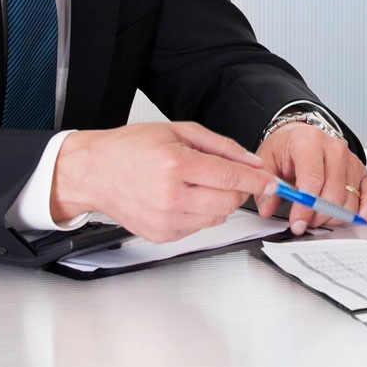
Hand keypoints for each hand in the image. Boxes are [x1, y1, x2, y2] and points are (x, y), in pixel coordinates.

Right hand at [51, 122, 277, 242]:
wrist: (94, 171)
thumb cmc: (133, 147)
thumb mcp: (180, 131)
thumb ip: (223, 146)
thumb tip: (253, 162)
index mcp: (176, 164)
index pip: (230, 177)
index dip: (257, 180)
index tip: (272, 181)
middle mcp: (169, 195)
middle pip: (228, 203)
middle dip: (241, 191)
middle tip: (235, 178)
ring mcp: (164, 219)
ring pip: (217, 218)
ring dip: (221, 202)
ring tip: (202, 184)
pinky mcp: (160, 235)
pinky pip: (198, 227)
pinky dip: (202, 213)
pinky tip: (186, 197)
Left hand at [255, 123, 366, 233]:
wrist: (302, 135)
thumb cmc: (287, 148)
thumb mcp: (266, 161)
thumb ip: (266, 185)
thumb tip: (268, 208)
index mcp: (310, 141)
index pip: (313, 180)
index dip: (305, 207)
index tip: (297, 223)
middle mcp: (335, 149)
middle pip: (334, 194)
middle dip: (317, 216)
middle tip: (304, 222)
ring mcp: (351, 161)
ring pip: (350, 201)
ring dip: (333, 217)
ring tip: (318, 216)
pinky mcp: (363, 173)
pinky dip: (366, 212)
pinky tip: (352, 219)